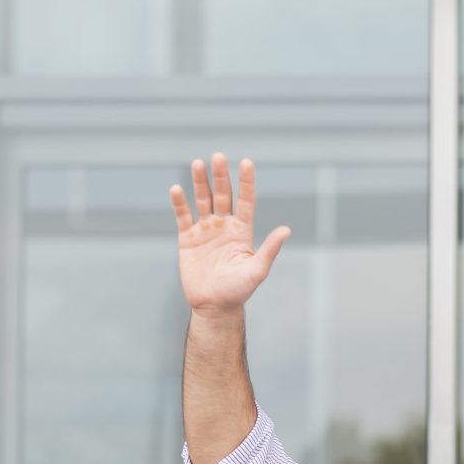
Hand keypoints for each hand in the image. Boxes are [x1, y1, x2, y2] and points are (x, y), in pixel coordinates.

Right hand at [170, 153, 291, 317]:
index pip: (245, 200)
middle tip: (218, 157)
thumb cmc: (238, 291)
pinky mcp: (187, 238)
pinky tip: (176, 189)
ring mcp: (205, 230)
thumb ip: (270, 249)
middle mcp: (224, 225)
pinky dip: (179, 203)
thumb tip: (287, 229)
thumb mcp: (257, 270)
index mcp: (242, 230)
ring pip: (203, 200)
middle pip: (223, 194)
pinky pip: (183, 216)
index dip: (246, 182)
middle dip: (221, 176)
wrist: (213, 306)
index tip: (246, 162)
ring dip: (200, 182)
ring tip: (197, 164)